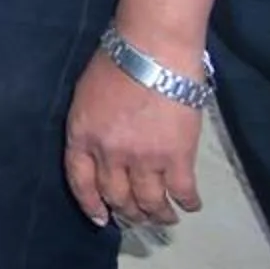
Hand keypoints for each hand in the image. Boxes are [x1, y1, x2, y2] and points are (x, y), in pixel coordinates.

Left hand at [64, 32, 205, 229]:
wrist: (152, 50)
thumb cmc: (116, 60)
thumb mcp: (86, 94)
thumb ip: (91, 124)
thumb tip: (100, 145)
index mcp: (82, 134)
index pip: (80, 179)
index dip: (90, 203)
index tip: (100, 218)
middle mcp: (109, 152)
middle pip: (116, 195)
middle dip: (127, 211)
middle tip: (138, 216)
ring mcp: (143, 158)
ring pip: (149, 202)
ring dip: (157, 215)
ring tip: (164, 217)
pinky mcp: (176, 157)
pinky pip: (181, 192)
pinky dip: (187, 203)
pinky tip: (190, 204)